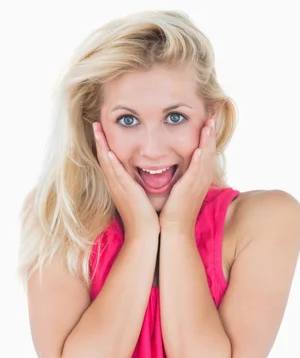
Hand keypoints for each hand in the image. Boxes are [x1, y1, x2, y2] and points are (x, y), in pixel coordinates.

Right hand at [93, 122, 159, 240]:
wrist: (144, 234)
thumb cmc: (144, 217)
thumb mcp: (139, 196)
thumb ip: (137, 185)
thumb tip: (140, 177)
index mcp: (118, 185)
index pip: (109, 161)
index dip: (104, 146)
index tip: (101, 131)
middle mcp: (115, 185)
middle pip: (103, 158)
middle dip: (99, 140)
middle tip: (95, 123)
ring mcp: (118, 188)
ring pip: (107, 163)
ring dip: (101, 146)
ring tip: (97, 129)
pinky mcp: (126, 192)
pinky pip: (117, 174)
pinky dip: (112, 163)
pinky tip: (109, 152)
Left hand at [159, 118, 215, 233]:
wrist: (174, 231)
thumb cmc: (174, 212)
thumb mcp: (179, 190)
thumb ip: (180, 176)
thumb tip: (175, 166)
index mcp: (199, 179)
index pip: (206, 152)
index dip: (208, 136)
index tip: (208, 121)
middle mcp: (202, 180)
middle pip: (209, 151)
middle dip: (211, 133)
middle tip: (213, 114)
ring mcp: (197, 185)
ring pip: (205, 158)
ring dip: (207, 141)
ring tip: (208, 124)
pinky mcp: (190, 190)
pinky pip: (196, 172)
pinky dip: (199, 160)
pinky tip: (199, 149)